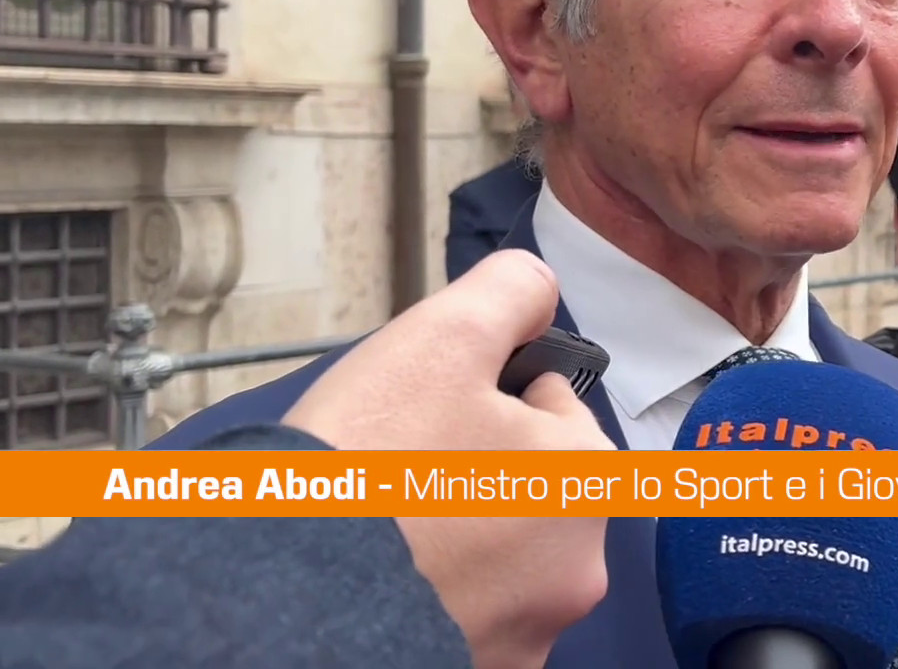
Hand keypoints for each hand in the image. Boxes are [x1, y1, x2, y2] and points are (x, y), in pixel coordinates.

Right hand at [286, 249, 615, 668]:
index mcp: (585, 478)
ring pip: (497, 561)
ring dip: (458, 540)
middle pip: (529, 488)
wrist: (284, 599)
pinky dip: (434, 600)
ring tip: (383, 528)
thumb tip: (538, 292)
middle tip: (400, 468)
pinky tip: (382, 583)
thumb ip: (510, 292)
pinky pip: (465, 619)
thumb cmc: (367, 461)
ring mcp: (532, 633)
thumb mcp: (443, 334)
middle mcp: (579, 566)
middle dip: (477, 471)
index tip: (434, 410)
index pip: (554, 408)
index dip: (490, 394)